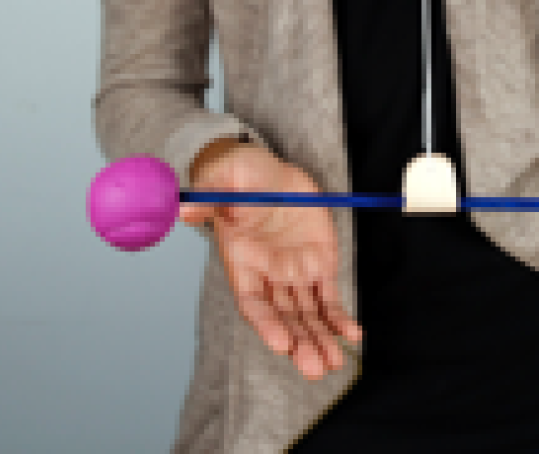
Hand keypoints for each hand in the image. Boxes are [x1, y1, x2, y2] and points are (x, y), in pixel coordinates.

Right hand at [180, 143, 361, 380]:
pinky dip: (340, 318)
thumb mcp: (224, 177)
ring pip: (307, 315)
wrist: (270, 171)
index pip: (252, 302)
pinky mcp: (318, 264)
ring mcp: (294, 272)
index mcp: (243, 262)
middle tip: (314, 367)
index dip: (265, 325)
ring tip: (333, 362)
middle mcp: (268, 275)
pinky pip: (330, 297)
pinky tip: (353, 336)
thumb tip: (185, 210)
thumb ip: (209, 196)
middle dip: (299, 344)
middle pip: (283, 318)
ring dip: (320, 340)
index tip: (281, 344)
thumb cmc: (242, 175)